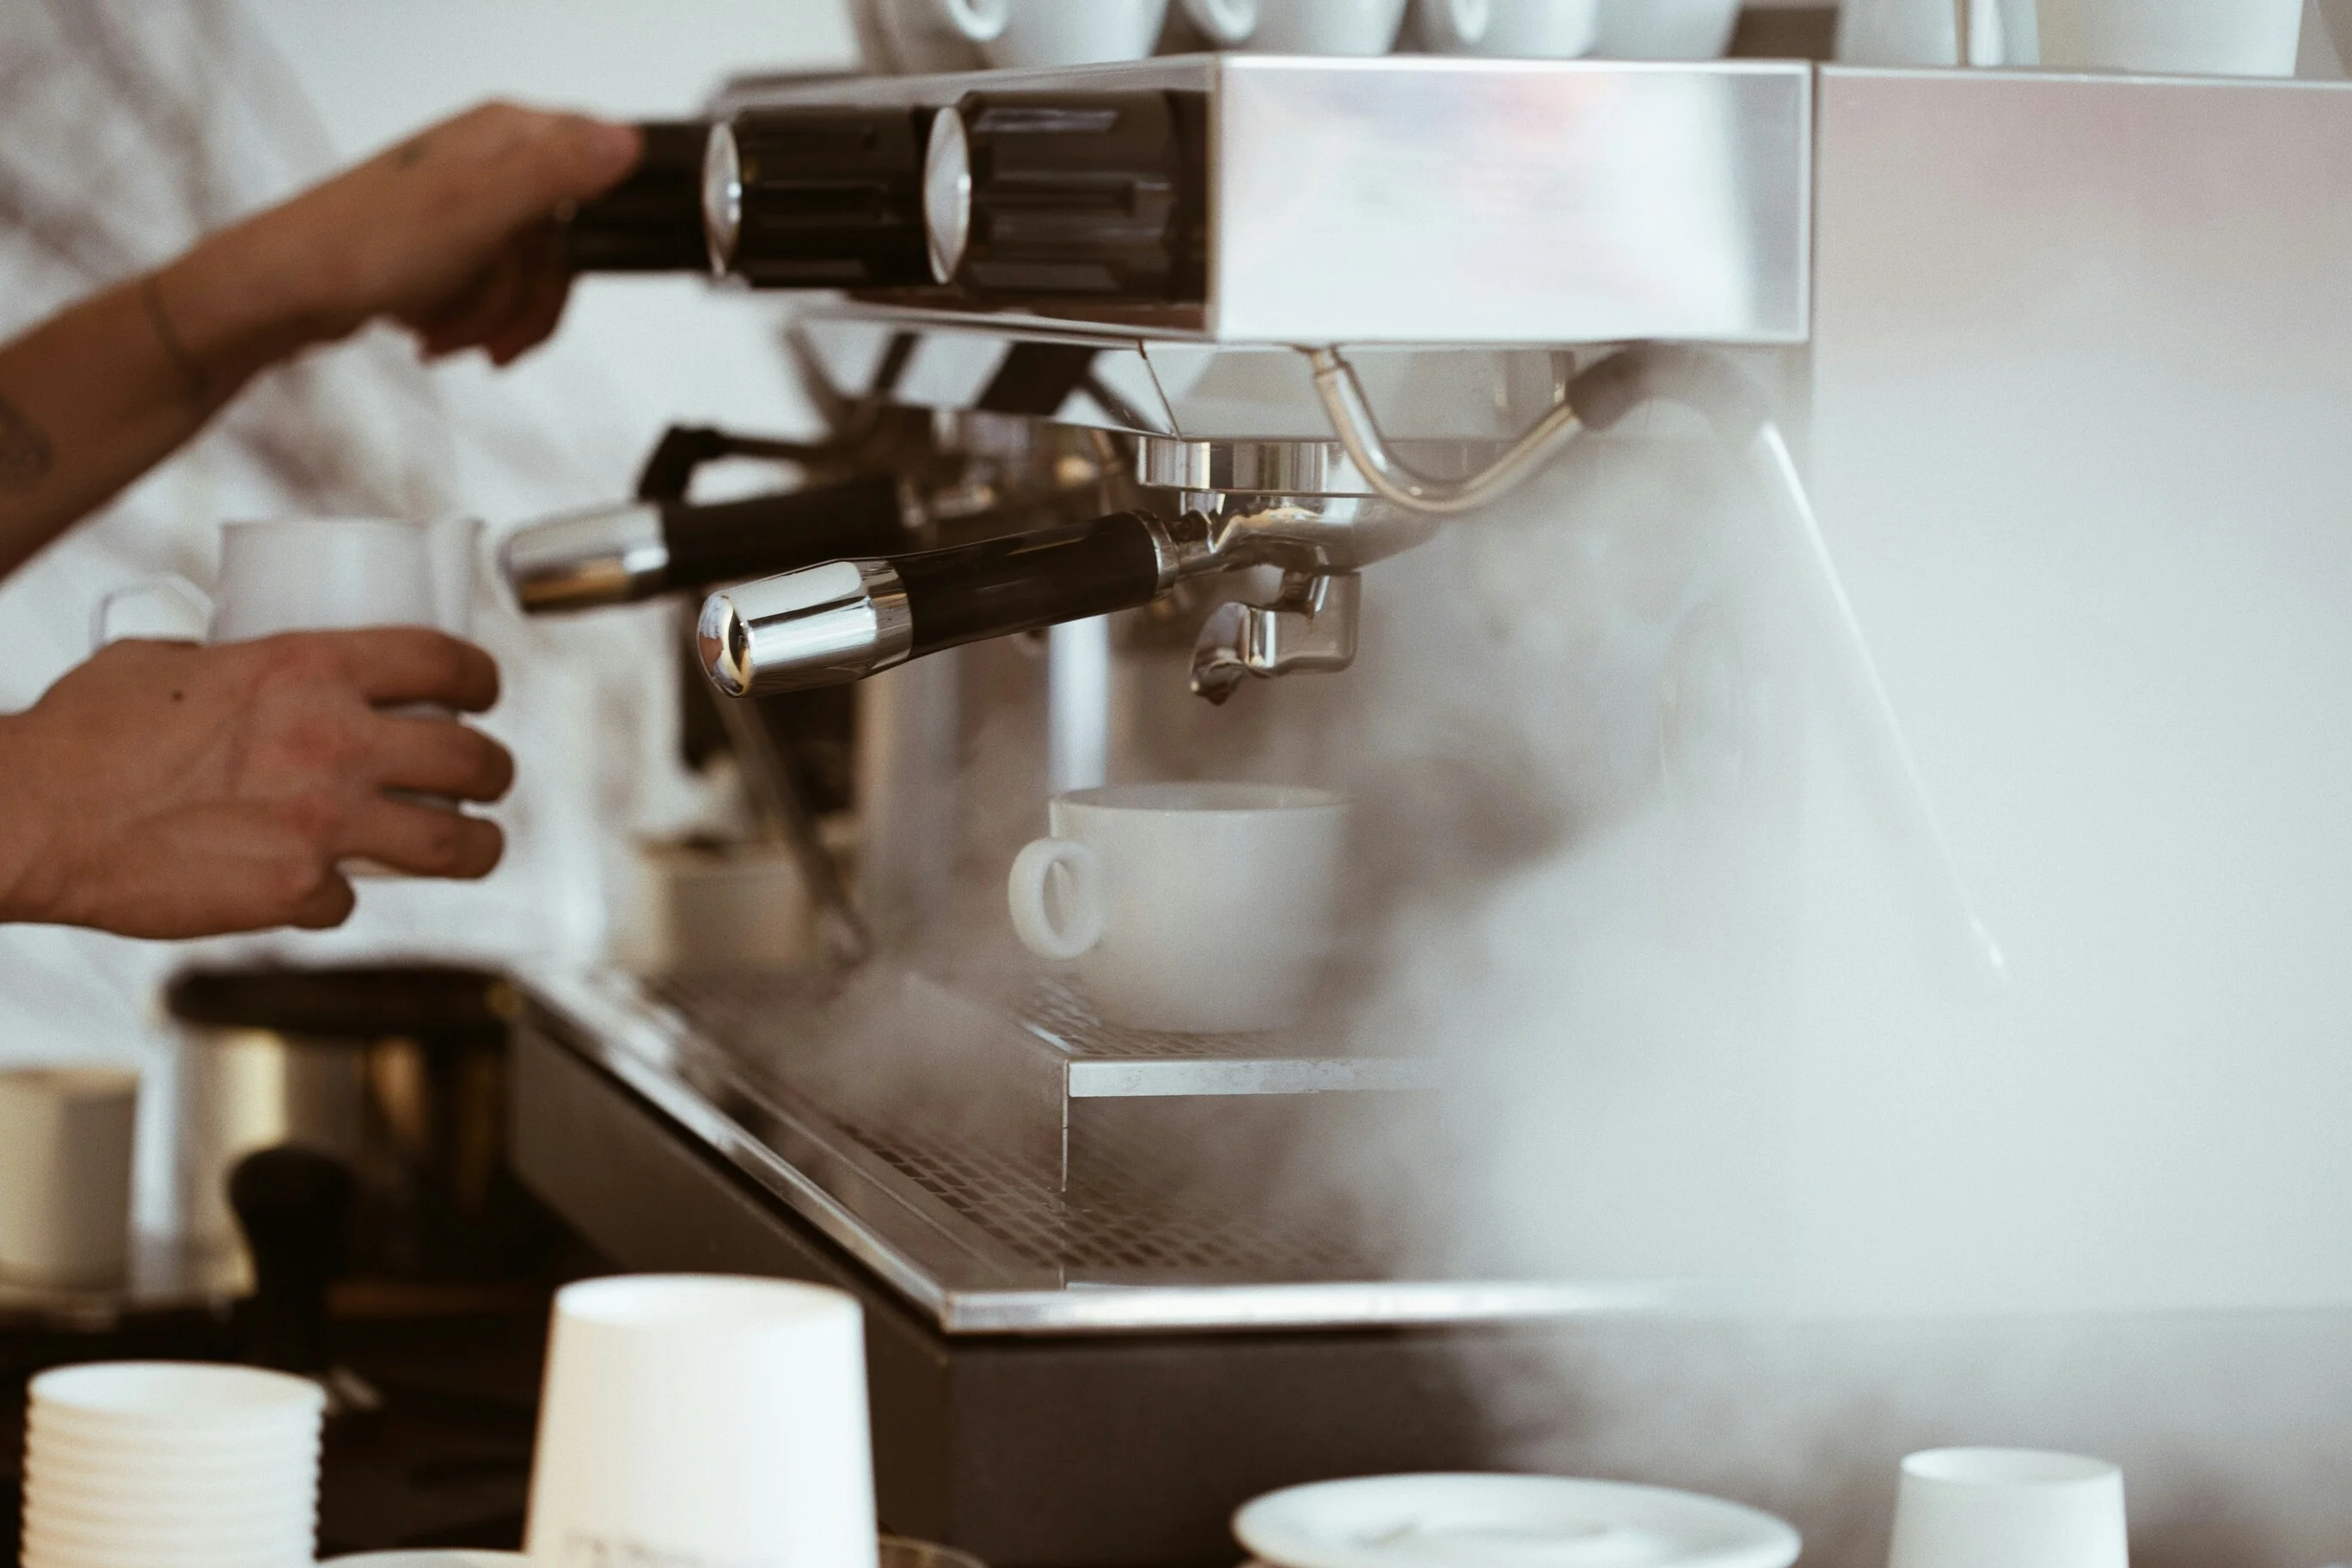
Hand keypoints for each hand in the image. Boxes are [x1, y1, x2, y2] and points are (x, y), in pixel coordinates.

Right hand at [0, 631, 513, 938]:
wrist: (35, 816)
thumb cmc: (83, 736)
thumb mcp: (167, 662)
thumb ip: (230, 663)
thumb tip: (243, 659)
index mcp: (308, 667)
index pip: (443, 659)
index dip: (481, 677)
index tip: (484, 693)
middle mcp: (334, 741)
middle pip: (473, 758)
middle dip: (494, 770)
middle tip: (488, 776)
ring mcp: (324, 822)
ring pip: (455, 843)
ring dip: (477, 846)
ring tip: (476, 846)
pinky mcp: (297, 892)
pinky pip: (351, 901)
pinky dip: (336, 899)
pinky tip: (316, 889)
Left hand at [162, 103, 641, 371]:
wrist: (281, 296)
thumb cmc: (359, 248)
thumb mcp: (478, 209)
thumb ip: (558, 174)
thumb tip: (626, 141)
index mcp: (506, 135)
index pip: (599, 168)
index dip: (592, 230)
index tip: (568, 266)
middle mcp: (491, 161)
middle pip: (566, 245)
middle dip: (525, 298)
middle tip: (486, 319)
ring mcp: (469, 206)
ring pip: (531, 278)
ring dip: (490, 318)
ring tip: (442, 327)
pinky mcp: (450, 248)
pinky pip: (495, 295)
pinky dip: (469, 322)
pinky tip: (431, 330)